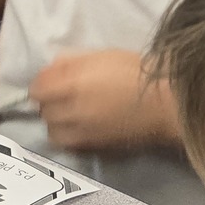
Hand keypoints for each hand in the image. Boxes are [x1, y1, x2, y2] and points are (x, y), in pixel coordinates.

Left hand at [30, 49, 180, 151]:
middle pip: (43, 111)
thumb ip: (69, 62)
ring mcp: (83, 133)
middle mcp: (71, 111)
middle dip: (49, 103)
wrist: (168, 103)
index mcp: (70, 84)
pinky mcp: (97, 149)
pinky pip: (70, 145)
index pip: (36, 89)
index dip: (42, 84)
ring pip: (53, 132)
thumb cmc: (136, 72)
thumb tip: (50, 72)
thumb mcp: (99, 55)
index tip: (52, 82)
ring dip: (57, 122)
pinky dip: (70, 136)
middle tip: (63, 96)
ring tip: (72, 114)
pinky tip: (83, 127)